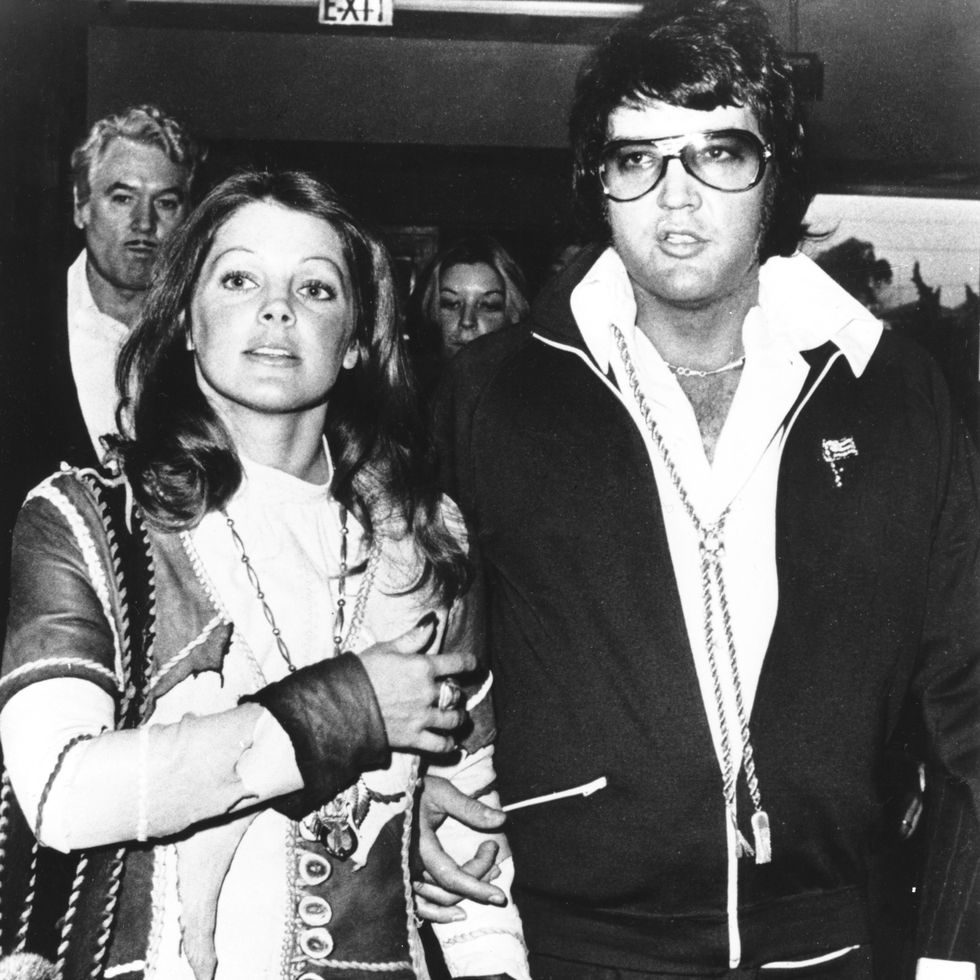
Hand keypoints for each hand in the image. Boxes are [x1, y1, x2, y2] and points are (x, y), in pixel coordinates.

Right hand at [360, 615, 473, 753]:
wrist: (341, 704)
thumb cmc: (361, 672)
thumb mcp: (386, 648)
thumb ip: (414, 636)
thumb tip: (433, 620)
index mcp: (423, 666)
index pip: (458, 663)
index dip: (470, 663)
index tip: (475, 664)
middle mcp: (427, 692)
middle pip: (456, 693)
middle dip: (457, 693)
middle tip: (453, 693)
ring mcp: (422, 716)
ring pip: (453, 719)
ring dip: (458, 717)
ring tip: (457, 717)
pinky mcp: (413, 738)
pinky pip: (440, 744)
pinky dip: (449, 744)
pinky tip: (452, 742)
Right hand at [414, 774, 507, 921]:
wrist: (389, 793)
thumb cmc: (415, 790)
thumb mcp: (442, 793)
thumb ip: (470, 808)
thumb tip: (502, 820)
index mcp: (419, 846)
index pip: (451, 877)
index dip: (477, 888)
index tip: (500, 895)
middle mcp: (409, 866)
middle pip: (449, 888)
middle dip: (478, 877)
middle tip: (493, 849)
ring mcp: (405, 874)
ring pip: (438, 899)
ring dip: (466, 892)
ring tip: (490, 872)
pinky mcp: (404, 877)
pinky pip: (419, 905)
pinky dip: (439, 913)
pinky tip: (460, 913)